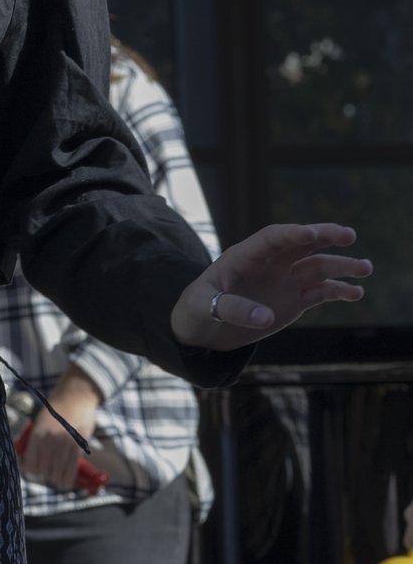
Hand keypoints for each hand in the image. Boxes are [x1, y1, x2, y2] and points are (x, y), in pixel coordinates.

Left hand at [15, 367, 100, 492]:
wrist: (75, 398)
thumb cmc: (55, 411)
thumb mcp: (40, 422)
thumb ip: (35, 440)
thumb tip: (27, 460)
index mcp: (37, 433)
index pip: (30, 462)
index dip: (30, 470)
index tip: (32, 471)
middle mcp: (50, 439)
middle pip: (44, 469)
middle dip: (44, 475)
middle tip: (46, 474)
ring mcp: (65, 443)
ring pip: (58, 471)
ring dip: (56, 480)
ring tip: (57, 481)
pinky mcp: (79, 445)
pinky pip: (72, 468)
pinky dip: (68, 478)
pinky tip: (66, 482)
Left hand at [170, 222, 370, 350]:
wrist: (203, 330)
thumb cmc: (197, 310)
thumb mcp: (204, 307)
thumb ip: (232, 308)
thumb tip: (265, 315)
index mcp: (244, 256)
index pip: (271, 238)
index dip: (291, 234)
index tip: (311, 234)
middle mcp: (269, 264)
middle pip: (302, 244)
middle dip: (325, 236)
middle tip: (348, 235)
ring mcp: (284, 280)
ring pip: (318, 266)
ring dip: (342, 265)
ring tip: (366, 268)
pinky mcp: (295, 300)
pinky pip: (321, 292)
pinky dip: (339, 291)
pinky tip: (356, 293)